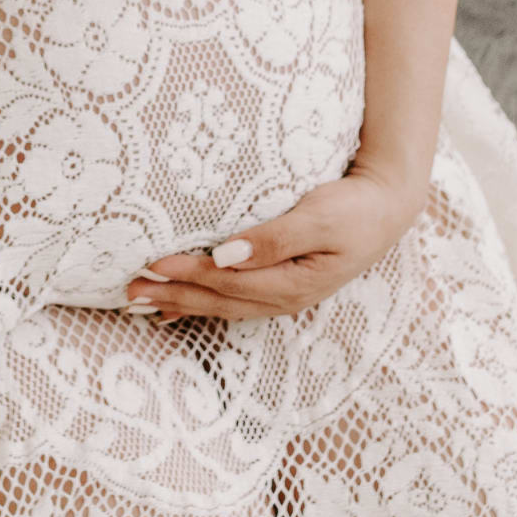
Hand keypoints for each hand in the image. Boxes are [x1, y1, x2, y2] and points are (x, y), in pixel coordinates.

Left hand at [125, 169, 427, 321]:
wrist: (387, 209)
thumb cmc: (355, 207)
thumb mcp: (319, 217)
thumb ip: (273, 239)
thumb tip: (225, 256)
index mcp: (292, 284)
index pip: (228, 283)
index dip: (188, 276)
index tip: (152, 265)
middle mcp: (284, 298)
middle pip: (218, 302)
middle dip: (171, 297)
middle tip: (128, 291)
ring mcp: (282, 297)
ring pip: (221, 306)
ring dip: (179, 304)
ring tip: (139, 302)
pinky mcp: (280, 286)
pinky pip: (232, 301)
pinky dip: (200, 305)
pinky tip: (174, 309)